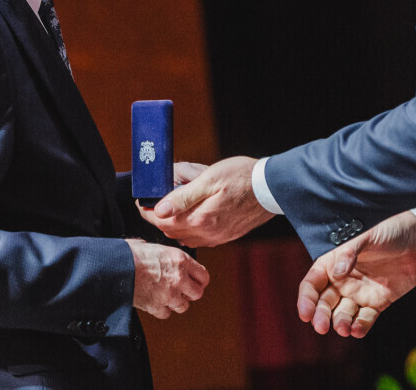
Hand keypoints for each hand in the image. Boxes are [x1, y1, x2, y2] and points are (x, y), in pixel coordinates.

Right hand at [127, 238, 210, 318]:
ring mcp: (169, 294)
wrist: (116, 269)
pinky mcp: (157, 307)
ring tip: (168, 295)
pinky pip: (166, 313)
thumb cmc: (130, 255)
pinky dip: (162, 309)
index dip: (200, 280)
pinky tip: (156, 301)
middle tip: (183, 290)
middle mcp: (179, 278)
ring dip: (177, 302)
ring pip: (184, 306)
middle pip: (197, 294)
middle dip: (190, 292)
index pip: (203, 276)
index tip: (196, 281)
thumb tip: (163, 254)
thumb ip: (165, 254)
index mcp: (180, 260)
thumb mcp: (154, 246)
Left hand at [139, 156, 273, 246]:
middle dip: (159, 219)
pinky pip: (199, 238)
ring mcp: (217, 237)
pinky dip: (188, 229)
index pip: (163, 222)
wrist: (272, 188)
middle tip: (154, 202)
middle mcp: (207, 233)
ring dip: (173, 225)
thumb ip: (183, 196)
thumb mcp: (209, 179)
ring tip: (171, 208)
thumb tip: (160, 209)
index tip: (143, 202)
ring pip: (184, 236)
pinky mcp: (225, 236)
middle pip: (170, 231)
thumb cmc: (242, 177)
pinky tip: (191, 216)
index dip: (148, 212)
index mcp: (200, 219)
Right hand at [298, 210, 415, 337]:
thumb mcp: (367, 236)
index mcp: (334, 263)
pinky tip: (357, 330)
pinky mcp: (377, 302)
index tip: (305, 313)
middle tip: (321, 327)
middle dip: (321, 316)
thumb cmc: (388, 231)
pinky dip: (360, 326)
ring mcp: (360, 293)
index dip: (306, 299)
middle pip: (324, 303)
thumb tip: (336, 273)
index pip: (313, 283)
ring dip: (340, 323)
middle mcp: (343, 280)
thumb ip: (350, 252)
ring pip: (343, 314)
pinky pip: (365, 319)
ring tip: (344, 328)